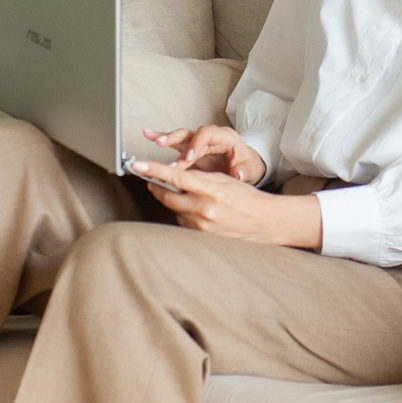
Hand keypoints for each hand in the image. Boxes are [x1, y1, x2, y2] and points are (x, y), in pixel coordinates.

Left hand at [132, 158, 321, 248]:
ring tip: (190, 198)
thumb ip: (197, 177)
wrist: (264, 222)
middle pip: (167, 196)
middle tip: (151, 179)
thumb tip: (172, 175)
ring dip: (174, 202)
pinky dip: (184, 215)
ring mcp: (202, 226)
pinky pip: (183, 223)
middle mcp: (204, 209)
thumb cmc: (245, 198)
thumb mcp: (223, 180)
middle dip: (157, 186)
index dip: (153, 170)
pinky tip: (196, 212)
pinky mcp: (202, 237)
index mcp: (211, 189)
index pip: (175, 178)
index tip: (137, 165)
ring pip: (174, 210)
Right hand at [141, 124, 262, 184]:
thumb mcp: (249, 168)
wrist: (246, 164)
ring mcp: (199, 142)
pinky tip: (149, 135)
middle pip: (191, 133)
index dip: (196, 145)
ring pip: (181, 137)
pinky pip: (176, 143)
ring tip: (153, 139)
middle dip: (176, 140)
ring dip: (166, 138)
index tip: (188, 157)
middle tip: (164, 146)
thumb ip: (243, 171)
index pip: (207, 135)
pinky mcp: (191, 149)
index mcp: (225, 137)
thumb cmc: (247, 164)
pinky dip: (162, 138)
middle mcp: (210, 136)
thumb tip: (238, 173)